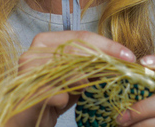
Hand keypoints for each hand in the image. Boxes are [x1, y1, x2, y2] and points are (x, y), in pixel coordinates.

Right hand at [5, 31, 135, 126]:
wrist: (26, 119)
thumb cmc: (52, 94)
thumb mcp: (74, 77)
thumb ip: (91, 65)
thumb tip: (122, 59)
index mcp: (46, 41)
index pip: (81, 36)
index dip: (107, 45)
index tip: (129, 56)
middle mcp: (35, 51)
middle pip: (77, 50)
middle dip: (104, 62)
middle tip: (124, 72)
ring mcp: (29, 71)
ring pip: (68, 70)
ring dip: (87, 81)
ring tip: (98, 89)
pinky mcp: (28, 91)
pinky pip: (56, 93)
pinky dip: (68, 97)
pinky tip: (71, 101)